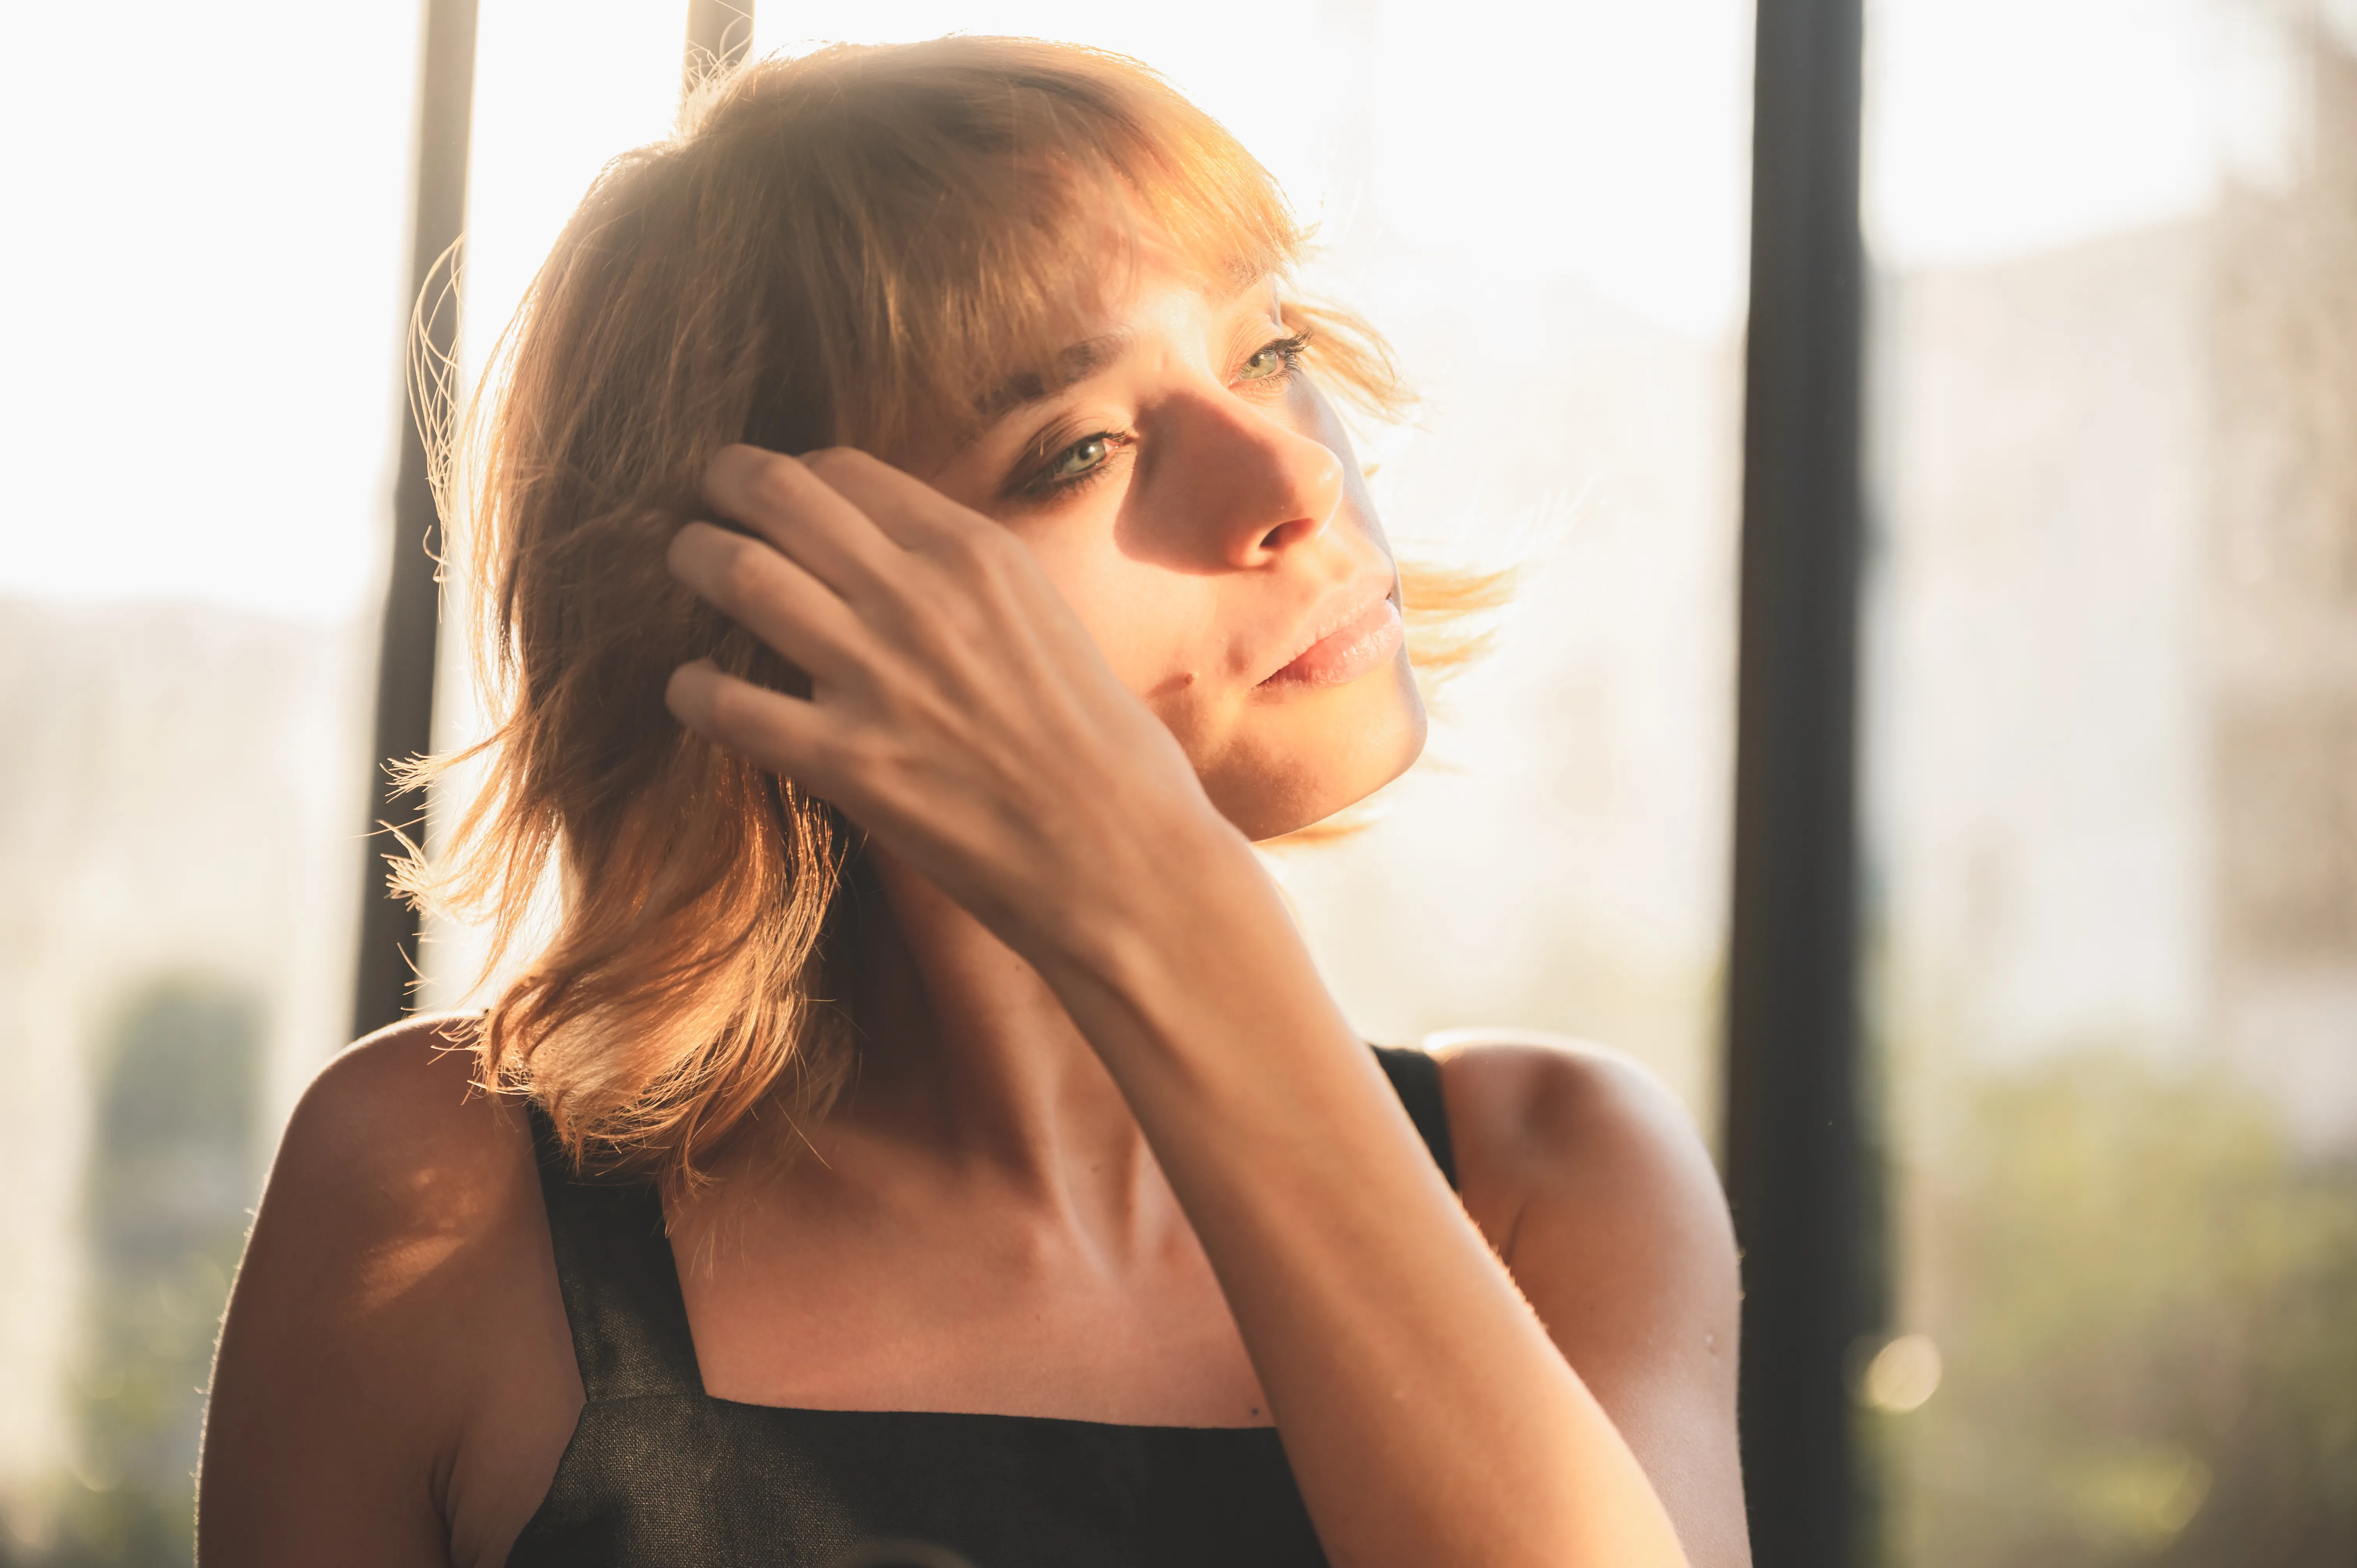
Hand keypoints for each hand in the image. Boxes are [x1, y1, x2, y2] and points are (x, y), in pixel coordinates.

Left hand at [663, 444, 1229, 960]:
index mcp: (976, 553)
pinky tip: (692, 693)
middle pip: (774, 494)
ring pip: (736, 574)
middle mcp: (921, 596)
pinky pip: (723, 702)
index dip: (794, 478)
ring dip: (692, 562)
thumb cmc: (1104, 752)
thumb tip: (900, 564)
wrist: (1125, 860)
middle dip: (720, 489)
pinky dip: (690, 690)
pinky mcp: (847, 763)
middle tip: (701, 509)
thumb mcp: (1048, 622)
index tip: (775, 502)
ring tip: (683, 572)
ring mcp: (879, 677)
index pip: (843, 470)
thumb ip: (969, 584)